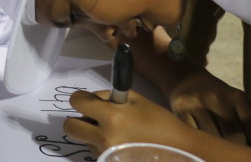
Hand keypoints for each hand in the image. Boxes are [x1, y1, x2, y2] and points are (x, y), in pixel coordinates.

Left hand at [65, 89, 198, 155]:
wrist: (179, 149)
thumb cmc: (159, 122)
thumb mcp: (136, 100)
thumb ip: (109, 96)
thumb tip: (93, 97)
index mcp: (112, 117)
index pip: (77, 102)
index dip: (80, 98)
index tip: (86, 100)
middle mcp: (105, 138)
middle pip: (71, 127)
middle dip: (78, 119)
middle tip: (92, 117)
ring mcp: (107, 154)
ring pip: (84, 140)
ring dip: (93, 134)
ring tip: (115, 132)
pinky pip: (95, 152)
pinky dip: (102, 146)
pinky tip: (120, 144)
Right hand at [167, 68, 250, 149]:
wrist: (187, 81)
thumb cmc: (222, 99)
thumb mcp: (245, 107)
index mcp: (238, 97)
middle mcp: (218, 98)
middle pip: (235, 137)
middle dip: (239, 152)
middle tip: (239, 157)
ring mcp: (198, 103)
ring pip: (214, 139)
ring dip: (220, 150)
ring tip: (223, 152)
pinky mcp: (180, 110)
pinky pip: (194, 136)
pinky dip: (201, 144)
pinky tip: (204, 145)